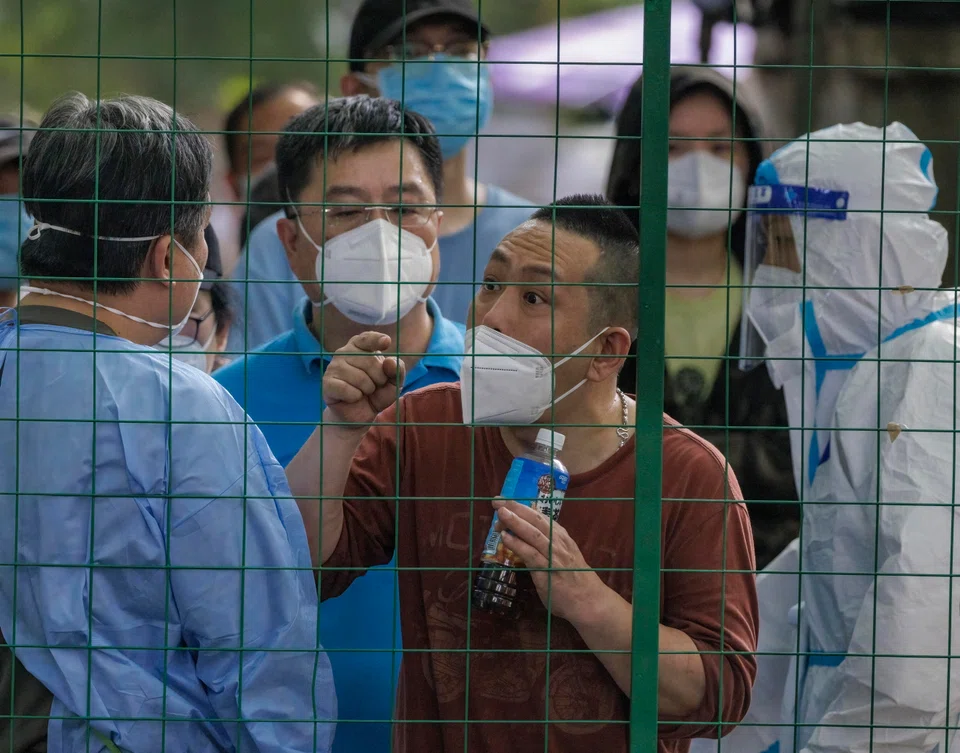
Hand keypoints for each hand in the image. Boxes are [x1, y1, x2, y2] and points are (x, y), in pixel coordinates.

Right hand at [323, 332, 405, 424]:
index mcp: (360, 347)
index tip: (386, 342)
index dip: (376, 339)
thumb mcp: (393, 383)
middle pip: (370, 362)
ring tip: (362, 392)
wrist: (359, 414)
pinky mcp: (327, 382)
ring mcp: (333, 366)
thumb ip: (398, 370)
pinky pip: (347, 390)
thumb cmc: (376, 394)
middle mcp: (344, 352)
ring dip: (367, 390)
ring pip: (360, 378)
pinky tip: (352, 397)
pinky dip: (355, 397)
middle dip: (379, 379)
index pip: (367, 338)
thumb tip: (390, 361)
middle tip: (373, 386)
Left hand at [493, 498, 604, 623]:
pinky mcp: (548, 571)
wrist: (589, 601)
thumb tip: (528, 523)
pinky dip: (517, 544)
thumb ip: (548, 539)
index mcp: (561, 536)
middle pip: (536, 520)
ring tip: (500, 514)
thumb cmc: (574, 577)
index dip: (521, 506)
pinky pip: (531, 554)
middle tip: (497, 502)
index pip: (539, 516)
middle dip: (515, 508)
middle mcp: (558, 541)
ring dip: (516, 522)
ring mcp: (554, 556)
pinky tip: (505, 538)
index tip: (504, 501)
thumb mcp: (563, 552)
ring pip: (533, 534)